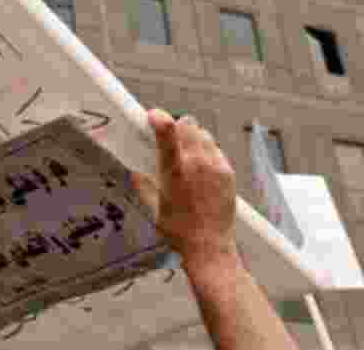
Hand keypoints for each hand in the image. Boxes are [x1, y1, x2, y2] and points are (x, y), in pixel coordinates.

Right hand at [132, 109, 238, 268]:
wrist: (210, 248)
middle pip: (188, 124)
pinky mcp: (228, 172)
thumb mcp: (154, 207)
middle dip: (177, 128)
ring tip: (187, 155)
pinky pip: (216, 149)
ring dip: (193, 138)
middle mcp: (197, 163)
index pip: (168, 131)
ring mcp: (216, 166)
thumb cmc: (178, 232)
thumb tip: (135, 172)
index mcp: (175, 171)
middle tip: (170, 141)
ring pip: (204, 134)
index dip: (159, 117)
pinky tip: (201, 169)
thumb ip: (144, 185)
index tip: (152, 116)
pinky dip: (207, 152)